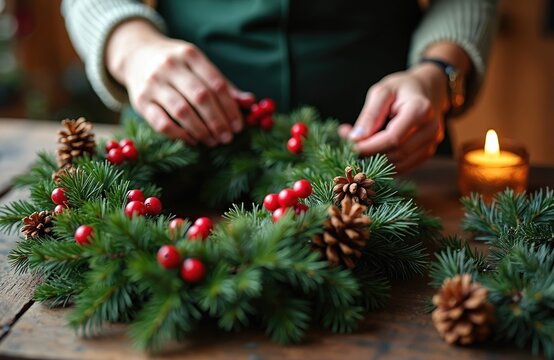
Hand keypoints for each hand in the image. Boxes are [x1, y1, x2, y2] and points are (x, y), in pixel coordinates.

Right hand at [107, 21, 253, 146]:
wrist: (135, 54)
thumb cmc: (177, 65)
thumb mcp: (199, 66)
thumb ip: (223, 85)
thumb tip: (250, 102)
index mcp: (190, 55)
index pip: (216, 84)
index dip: (230, 108)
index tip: (239, 126)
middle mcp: (169, 66)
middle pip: (201, 98)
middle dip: (218, 122)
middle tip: (227, 138)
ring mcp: (152, 83)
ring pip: (182, 112)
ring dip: (201, 131)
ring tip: (213, 142)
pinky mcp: (139, 101)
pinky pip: (162, 123)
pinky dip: (180, 135)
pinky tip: (192, 141)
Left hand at [339, 64, 449, 173]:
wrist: (429, 89)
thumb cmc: (402, 88)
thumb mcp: (382, 92)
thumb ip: (370, 115)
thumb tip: (356, 138)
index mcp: (420, 110)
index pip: (392, 139)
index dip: (369, 147)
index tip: (350, 146)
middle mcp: (430, 129)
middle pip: (396, 154)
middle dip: (370, 154)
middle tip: (350, 145)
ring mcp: (432, 143)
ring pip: (400, 164)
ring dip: (376, 162)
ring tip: (360, 147)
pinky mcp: (428, 152)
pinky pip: (404, 166)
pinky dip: (385, 164)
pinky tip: (373, 152)